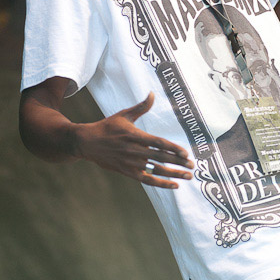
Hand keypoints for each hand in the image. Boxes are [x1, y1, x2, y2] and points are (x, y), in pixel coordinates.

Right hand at [74, 92, 193, 188]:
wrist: (87, 143)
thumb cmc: (108, 127)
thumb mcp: (124, 115)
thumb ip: (141, 107)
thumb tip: (152, 94)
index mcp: (135, 135)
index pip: (158, 143)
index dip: (173, 148)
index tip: (186, 153)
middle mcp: (134, 151)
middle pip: (160, 158)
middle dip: (178, 162)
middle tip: (192, 165)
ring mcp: (131, 163)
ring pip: (156, 170)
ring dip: (174, 174)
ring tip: (188, 175)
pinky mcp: (128, 172)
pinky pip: (148, 180)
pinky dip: (161, 184)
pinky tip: (174, 185)